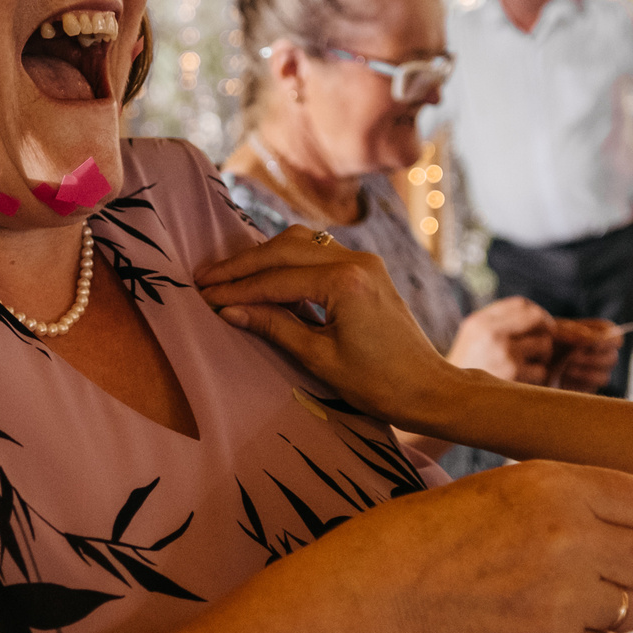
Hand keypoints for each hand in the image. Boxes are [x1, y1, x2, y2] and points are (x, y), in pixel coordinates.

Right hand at [199, 227, 474, 432]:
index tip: (204, 295)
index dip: (236, 289)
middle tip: (205, 279)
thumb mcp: (320, 359)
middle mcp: (355, 261)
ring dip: (263, 258)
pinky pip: (317, 254)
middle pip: (283, 250)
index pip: (276, 280)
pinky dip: (287, 262)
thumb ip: (275, 327)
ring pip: (300, 244)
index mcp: (345, 282)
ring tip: (228, 275)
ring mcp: (363, 261)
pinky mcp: (366, 270)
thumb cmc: (378, 384)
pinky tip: (265, 277)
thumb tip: (231, 311)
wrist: (429, 388)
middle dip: (242, 266)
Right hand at [335, 461, 632, 632]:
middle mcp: (568, 537)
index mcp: (555, 485)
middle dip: (628, 571)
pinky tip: (540, 632)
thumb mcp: (500, 488)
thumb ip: (566, 496)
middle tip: (589, 578)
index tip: (611, 537)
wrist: (377, 596)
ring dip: (607, 611)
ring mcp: (563, 598)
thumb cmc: (430, 537)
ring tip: (558, 605)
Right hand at [447, 296, 554, 384]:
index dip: (537, 312)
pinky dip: (535, 377)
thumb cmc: (466, 370)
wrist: (451, 401)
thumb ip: (497, 323)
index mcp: (480, 321)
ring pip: (544, 344)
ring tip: (525, 367)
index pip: (521, 304)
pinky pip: (541, 370)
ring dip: (541, 357)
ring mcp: (503, 351)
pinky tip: (521, 383)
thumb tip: (537, 316)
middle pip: (537, 318)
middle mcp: (491, 332)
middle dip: (547, 330)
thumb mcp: (472, 338)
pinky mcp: (513, 373)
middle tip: (544, 343)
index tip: (541, 325)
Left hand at [547, 319, 622, 393]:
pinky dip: (577, 384)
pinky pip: (591, 390)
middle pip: (612, 359)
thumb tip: (593, 339)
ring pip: (604, 377)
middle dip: (592, 359)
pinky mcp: (586, 388)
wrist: (530, 358)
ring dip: (585, 372)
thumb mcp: (557, 330)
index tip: (590, 344)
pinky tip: (563, 377)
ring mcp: (596, 373)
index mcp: (599, 334)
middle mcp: (602, 354)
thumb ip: (575, 332)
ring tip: (566, 367)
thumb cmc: (545, 339)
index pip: (616, 338)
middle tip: (572, 357)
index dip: (607, 342)